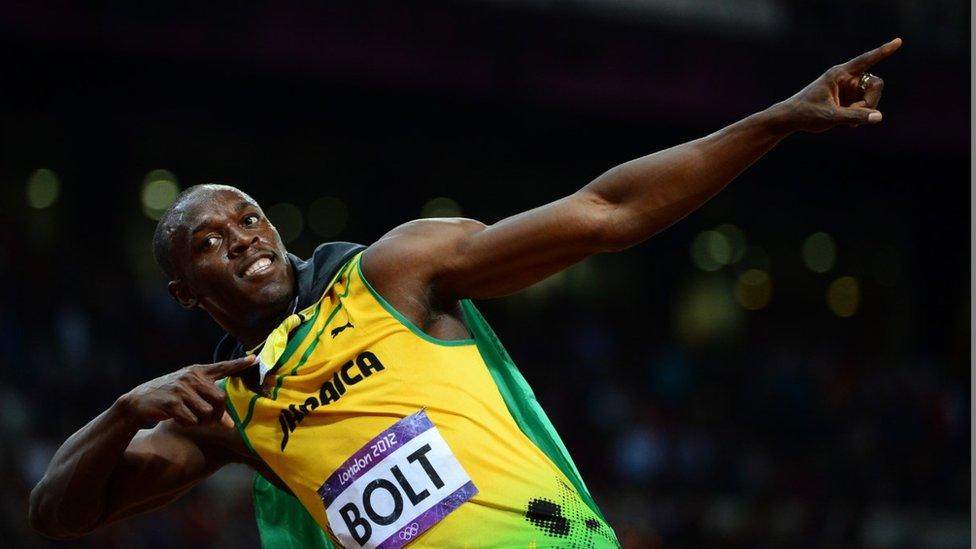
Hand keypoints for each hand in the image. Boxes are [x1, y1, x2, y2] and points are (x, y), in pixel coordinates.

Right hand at [119, 355, 256, 428]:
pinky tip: (178, 418)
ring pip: (207, 413)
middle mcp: (191, 377)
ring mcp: (181, 388)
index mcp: (197, 371)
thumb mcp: (188, 390)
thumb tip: (230, 425)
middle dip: (218, 414)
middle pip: (220, 399)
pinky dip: (188, 423)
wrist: (138, 401)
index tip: (254, 359)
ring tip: (188, 415)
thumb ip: (210, 401)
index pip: (222, 366)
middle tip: (207, 418)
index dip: (239, 364)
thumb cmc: (169, 396)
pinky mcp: (173, 402)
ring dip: (201, 421)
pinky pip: (192, 420)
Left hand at [778, 38, 901, 132]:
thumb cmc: (806, 114)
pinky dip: (861, 114)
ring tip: (848, 122)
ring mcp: (849, 88)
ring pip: (872, 95)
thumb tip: (878, 117)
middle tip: (857, 116)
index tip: (898, 41)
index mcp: (839, 74)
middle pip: (876, 84)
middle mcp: (846, 77)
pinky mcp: (848, 98)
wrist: (791, 119)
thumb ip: (854, 117)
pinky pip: (865, 104)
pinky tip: (849, 124)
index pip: (866, 60)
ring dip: (865, 110)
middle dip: (871, 101)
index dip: (884, 51)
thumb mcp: (830, 117)